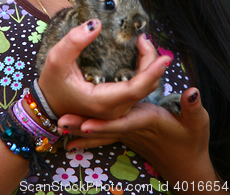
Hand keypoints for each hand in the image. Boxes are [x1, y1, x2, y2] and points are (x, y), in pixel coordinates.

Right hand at [38, 19, 170, 119]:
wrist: (47, 105)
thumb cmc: (52, 83)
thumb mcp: (57, 59)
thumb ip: (74, 41)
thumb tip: (96, 24)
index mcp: (102, 101)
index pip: (136, 88)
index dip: (152, 72)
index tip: (165, 57)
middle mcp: (114, 109)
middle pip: (145, 87)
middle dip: (152, 62)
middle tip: (144, 38)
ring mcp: (117, 109)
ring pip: (144, 89)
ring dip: (149, 66)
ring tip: (142, 43)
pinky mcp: (117, 105)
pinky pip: (138, 89)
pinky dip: (143, 72)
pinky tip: (139, 56)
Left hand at [58, 89, 216, 188]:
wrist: (186, 165)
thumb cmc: (191, 142)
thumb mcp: (197, 124)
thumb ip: (194, 109)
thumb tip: (192, 92)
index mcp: (145, 123)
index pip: (121, 124)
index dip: (103, 125)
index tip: (84, 126)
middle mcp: (132, 129)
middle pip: (103, 128)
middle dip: (81, 126)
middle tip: (61, 122)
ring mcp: (127, 133)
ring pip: (100, 133)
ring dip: (79, 131)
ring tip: (60, 128)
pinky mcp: (126, 133)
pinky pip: (104, 136)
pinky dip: (88, 138)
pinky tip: (72, 142)